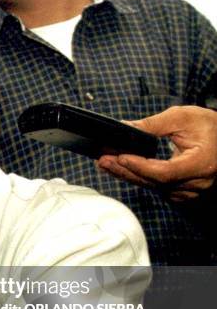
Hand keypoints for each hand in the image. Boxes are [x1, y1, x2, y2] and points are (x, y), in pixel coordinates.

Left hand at [97, 106, 216, 201]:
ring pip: (152, 186)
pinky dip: (137, 177)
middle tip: (103, 160)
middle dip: (125, 170)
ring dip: (127, 174)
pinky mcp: (181, 191)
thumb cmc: (208, 125)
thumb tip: (125, 128)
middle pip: (154, 182)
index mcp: (201, 164)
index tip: (121, 156)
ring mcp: (189, 191)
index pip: (165, 172)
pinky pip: (155, 187)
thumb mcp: (183, 117)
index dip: (141, 166)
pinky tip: (120, 169)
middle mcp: (196, 183)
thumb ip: (154, 124)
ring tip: (105, 163)